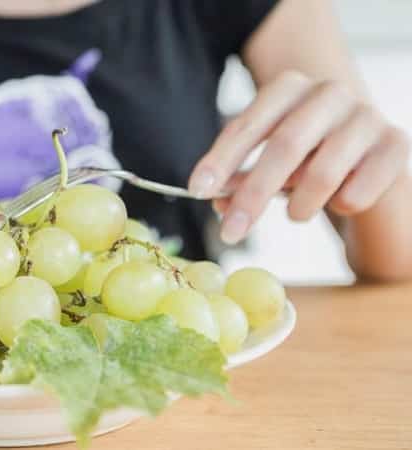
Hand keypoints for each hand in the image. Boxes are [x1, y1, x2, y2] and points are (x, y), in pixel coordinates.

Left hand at [189, 71, 410, 243]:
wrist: (369, 156)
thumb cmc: (308, 157)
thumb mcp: (269, 164)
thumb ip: (242, 179)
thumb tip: (216, 200)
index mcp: (288, 88)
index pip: (247, 125)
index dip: (221, 160)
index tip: (198, 191)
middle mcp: (329, 92)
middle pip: (284, 146)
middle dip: (254, 194)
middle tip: (232, 231)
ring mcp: (366, 115)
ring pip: (324, 170)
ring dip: (300, 205)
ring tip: (294, 215)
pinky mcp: (396, 144)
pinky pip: (359, 189)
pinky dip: (340, 206)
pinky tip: (339, 202)